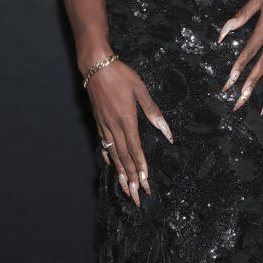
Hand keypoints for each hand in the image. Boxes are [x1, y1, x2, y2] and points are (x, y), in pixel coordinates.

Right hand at [86, 59, 172, 205]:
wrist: (95, 65)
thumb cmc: (121, 75)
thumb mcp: (141, 90)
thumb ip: (153, 112)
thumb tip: (167, 132)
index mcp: (127, 119)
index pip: (135, 149)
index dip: (141, 167)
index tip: (145, 182)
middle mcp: (114, 126)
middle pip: (124, 158)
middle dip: (131, 179)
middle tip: (136, 197)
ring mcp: (104, 125)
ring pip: (113, 154)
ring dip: (120, 173)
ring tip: (126, 190)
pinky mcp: (98, 122)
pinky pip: (104, 144)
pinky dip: (108, 157)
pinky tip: (111, 166)